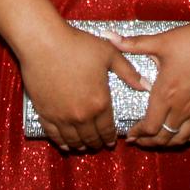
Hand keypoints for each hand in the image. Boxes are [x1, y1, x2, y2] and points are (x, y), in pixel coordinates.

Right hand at [19, 25, 147, 152]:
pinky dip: (61, 143)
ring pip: (73, 140)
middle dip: (97, 143)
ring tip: (84, 147)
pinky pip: (54, 135)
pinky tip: (66, 145)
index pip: (108, 129)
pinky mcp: (45, 113)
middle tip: (99, 144)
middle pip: (91, 138)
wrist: (44, 43)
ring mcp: (62, 117)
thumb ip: (128, 72)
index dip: (110, 138)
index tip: (111, 142)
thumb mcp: (108, 53)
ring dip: (81, 146)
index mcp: (99, 103)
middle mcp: (82, 115)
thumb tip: (145, 85)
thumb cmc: (78, 45)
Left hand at [114, 16, 189, 148]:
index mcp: (166, 93)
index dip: (137, 134)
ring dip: (167, 142)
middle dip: (148, 141)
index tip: (129, 135)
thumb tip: (107, 36)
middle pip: (163, 137)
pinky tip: (183, 135)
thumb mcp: (161, 41)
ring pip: (181, 139)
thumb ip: (132, 43)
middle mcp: (182, 108)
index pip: (148, 126)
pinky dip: (189, 139)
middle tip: (140, 140)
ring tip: (158, 139)